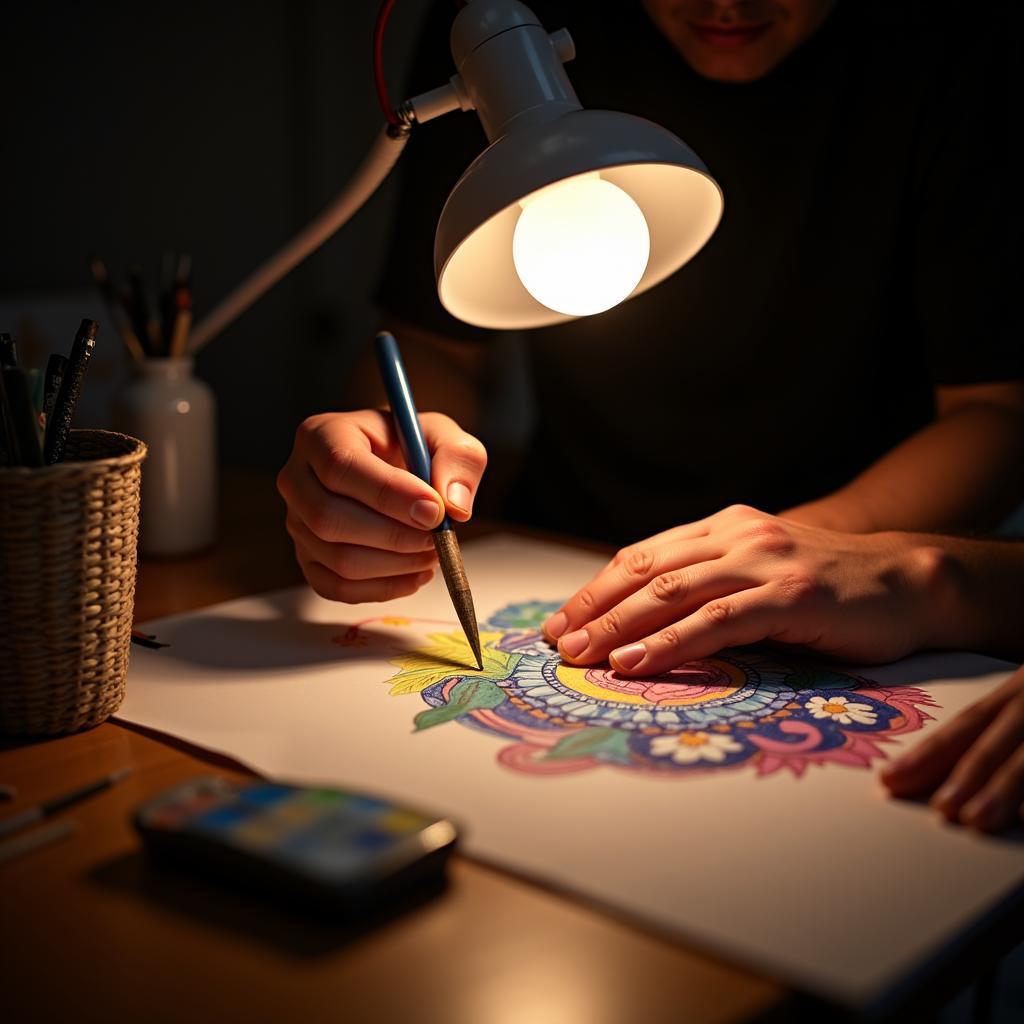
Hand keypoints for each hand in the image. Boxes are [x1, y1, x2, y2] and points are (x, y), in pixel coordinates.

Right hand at [277, 410, 486, 602]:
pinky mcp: (309, 559)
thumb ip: (458, 459)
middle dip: (395, 536)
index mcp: (322, 435)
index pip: (341, 467)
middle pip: (330, 518)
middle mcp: (297, 479)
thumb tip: (453, 506)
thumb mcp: (444, 436)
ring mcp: (298, 523)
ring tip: (432, 552)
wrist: (397, 471)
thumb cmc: (413, 449)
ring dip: (396, 564)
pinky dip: (383, 589)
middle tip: (438, 537)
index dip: (389, 494)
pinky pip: (337, 588)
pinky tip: (415, 573)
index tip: (434, 511)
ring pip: (338, 559)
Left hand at [542, 505, 950, 673]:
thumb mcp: (760, 571)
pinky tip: (635, 662)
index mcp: (723, 526)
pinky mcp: (789, 595)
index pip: (643, 555)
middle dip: (594, 608)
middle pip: (645, 570)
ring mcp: (763, 561)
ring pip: (671, 592)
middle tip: (557, 642)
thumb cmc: (829, 586)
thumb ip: (711, 583)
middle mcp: (737, 535)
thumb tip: (645, 620)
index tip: (562, 620)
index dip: (596, 589)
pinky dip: (669, 643)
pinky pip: (716, 620)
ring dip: (618, 626)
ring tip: (581, 656)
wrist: (908, 580)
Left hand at [881, 667, 1023, 831]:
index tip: (890, 781)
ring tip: (975, 819)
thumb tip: (954, 780)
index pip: (969, 724)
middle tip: (936, 809)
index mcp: (1022, 688)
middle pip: (998, 737)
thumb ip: (1002, 730)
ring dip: (1006, 787)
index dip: (929, 754)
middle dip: (963, 774)